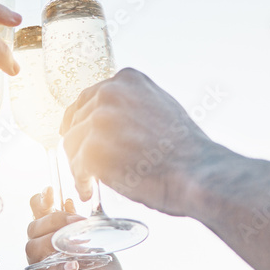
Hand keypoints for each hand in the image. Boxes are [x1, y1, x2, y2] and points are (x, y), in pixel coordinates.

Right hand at [26, 189, 151, 269]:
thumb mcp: (96, 241)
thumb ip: (79, 225)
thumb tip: (68, 202)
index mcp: (53, 239)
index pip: (37, 216)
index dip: (40, 203)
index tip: (50, 192)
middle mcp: (44, 254)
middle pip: (32, 230)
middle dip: (53, 222)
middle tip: (76, 224)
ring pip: (32, 251)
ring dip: (54, 243)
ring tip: (78, 248)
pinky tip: (72, 266)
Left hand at [60, 68, 216, 216]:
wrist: (196, 172)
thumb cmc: (185, 150)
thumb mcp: (162, 108)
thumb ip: (135, 106)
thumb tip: (114, 118)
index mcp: (128, 79)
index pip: (89, 98)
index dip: (82, 120)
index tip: (81, 135)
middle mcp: (110, 93)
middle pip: (76, 120)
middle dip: (78, 144)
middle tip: (83, 164)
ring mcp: (100, 120)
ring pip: (72, 144)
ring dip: (79, 165)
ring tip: (89, 181)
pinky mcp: (93, 149)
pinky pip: (76, 167)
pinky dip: (81, 181)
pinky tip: (89, 190)